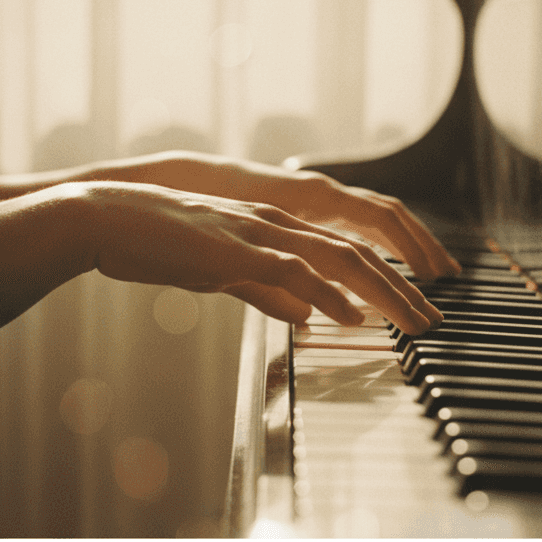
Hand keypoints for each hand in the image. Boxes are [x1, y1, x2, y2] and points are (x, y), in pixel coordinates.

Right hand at [82, 181, 443, 334]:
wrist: (106, 219)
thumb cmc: (160, 244)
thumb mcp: (225, 271)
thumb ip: (268, 290)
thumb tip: (309, 315)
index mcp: (275, 225)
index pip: (348, 247)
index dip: (388, 274)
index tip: (416, 303)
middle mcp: (276, 222)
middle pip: (359, 251)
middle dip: (404, 286)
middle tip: (434, 318)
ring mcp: (257, 231)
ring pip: (339, 258)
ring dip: (384, 291)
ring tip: (414, 321)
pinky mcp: (234, 249)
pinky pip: (295, 270)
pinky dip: (331, 293)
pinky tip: (355, 318)